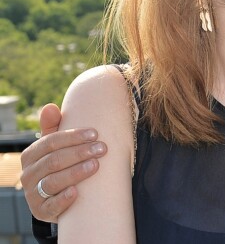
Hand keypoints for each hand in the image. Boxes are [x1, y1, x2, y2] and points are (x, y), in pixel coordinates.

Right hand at [20, 103, 106, 221]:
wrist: (59, 195)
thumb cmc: (61, 162)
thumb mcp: (56, 144)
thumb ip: (53, 126)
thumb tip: (49, 107)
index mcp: (31, 154)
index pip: (50, 142)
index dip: (73, 137)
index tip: (95, 133)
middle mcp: (28, 174)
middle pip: (54, 161)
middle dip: (80, 153)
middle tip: (102, 148)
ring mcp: (33, 194)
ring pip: (53, 182)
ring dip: (76, 172)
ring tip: (96, 165)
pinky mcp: (41, 212)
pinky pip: (50, 206)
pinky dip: (63, 199)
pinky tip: (76, 192)